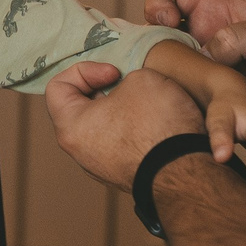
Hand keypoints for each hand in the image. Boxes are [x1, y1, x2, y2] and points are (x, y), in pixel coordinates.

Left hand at [44, 62, 202, 191]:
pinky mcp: (124, 174)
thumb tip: (127, 93)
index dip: (84, 70)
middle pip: (81, 107)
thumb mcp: (140, 79)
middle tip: (131, 86)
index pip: (57, 88)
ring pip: (103, 126)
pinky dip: (135, 130)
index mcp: (71, 127)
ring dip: (122, 109)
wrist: (188, 174)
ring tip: (147, 103)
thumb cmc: (158, 126)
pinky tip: (157, 123)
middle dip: (105, 89)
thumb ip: (123, 80)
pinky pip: (122, 144)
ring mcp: (102, 167)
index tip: (114, 74)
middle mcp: (80, 151)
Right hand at [143, 0, 245, 161]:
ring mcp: (207, 69)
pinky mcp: (211, 98)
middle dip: (152, 42)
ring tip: (170, 83)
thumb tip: (207, 52)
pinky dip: (175, 98)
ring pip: (166, 66)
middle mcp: (207, 37)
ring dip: (162, 73)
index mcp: (219, 10)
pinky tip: (183, 103)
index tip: (169, 22)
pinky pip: (182, 95)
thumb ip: (237, 36)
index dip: (160, 4)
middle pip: (158, 32)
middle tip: (161, 59)